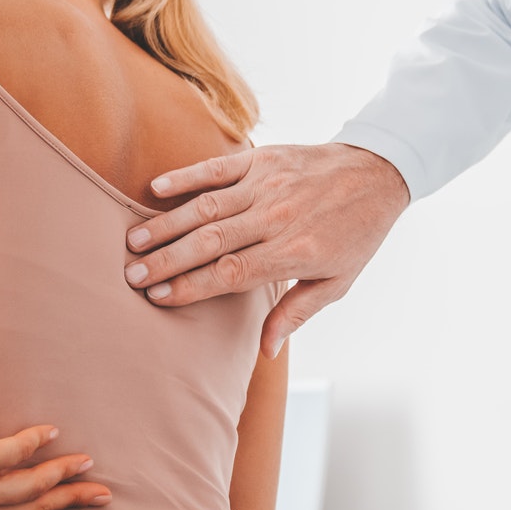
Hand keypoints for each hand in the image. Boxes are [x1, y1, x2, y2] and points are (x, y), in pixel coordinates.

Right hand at [123, 143, 409, 356]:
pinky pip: (218, 168)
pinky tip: (155, 188)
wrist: (378, 173)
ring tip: (134, 241)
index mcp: (294, 252)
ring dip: (167, 224)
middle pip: (210, 242)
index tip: (158, 298)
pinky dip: (185, 176)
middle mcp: (277, 217)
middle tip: (132, 275)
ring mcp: (268, 185)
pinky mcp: (263, 158)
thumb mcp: (337, 283)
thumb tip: (266, 351)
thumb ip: (296, 313)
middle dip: (168, 261)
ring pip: (207, 206)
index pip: (231, 274)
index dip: (192, 287)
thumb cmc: (355, 234)